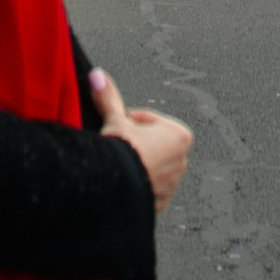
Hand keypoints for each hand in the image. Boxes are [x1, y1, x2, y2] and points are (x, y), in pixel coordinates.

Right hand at [90, 64, 192, 214]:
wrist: (115, 189)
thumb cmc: (122, 152)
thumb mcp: (114, 119)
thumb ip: (108, 97)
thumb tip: (97, 75)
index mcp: (179, 136)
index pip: (148, 120)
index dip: (128, 120)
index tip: (116, 125)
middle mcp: (182, 161)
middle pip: (150, 143)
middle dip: (133, 142)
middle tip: (115, 142)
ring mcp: (172, 184)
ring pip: (149, 165)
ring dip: (135, 162)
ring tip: (116, 163)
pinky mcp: (160, 203)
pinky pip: (146, 188)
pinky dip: (135, 183)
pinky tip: (119, 179)